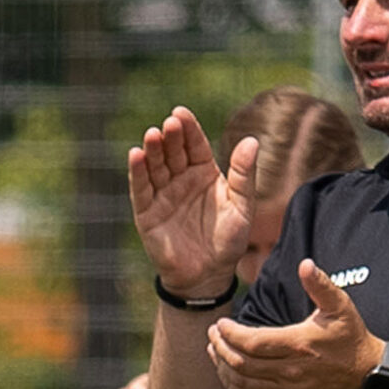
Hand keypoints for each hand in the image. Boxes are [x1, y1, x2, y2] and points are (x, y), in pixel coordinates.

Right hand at [127, 107, 259, 294]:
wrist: (208, 276)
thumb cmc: (228, 241)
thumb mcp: (242, 207)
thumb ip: (244, 175)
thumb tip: (252, 140)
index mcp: (204, 173)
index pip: (194, 144)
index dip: (188, 128)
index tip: (181, 112)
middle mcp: (181, 179)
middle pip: (173, 151)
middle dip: (171, 136)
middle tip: (170, 123)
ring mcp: (162, 194)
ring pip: (155, 166)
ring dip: (153, 149)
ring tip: (153, 134)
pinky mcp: (146, 212)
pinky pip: (140, 189)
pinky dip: (137, 172)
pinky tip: (136, 155)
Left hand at [206, 259, 382, 388]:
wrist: (368, 378)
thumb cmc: (352, 338)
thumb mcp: (341, 306)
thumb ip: (320, 285)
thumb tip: (305, 264)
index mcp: (299, 345)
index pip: (252, 342)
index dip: (230, 334)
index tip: (220, 324)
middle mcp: (291, 371)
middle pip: (241, 364)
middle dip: (220, 348)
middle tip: (212, 335)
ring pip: (243, 384)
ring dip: (223, 368)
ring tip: (214, 352)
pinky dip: (235, 388)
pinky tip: (228, 374)